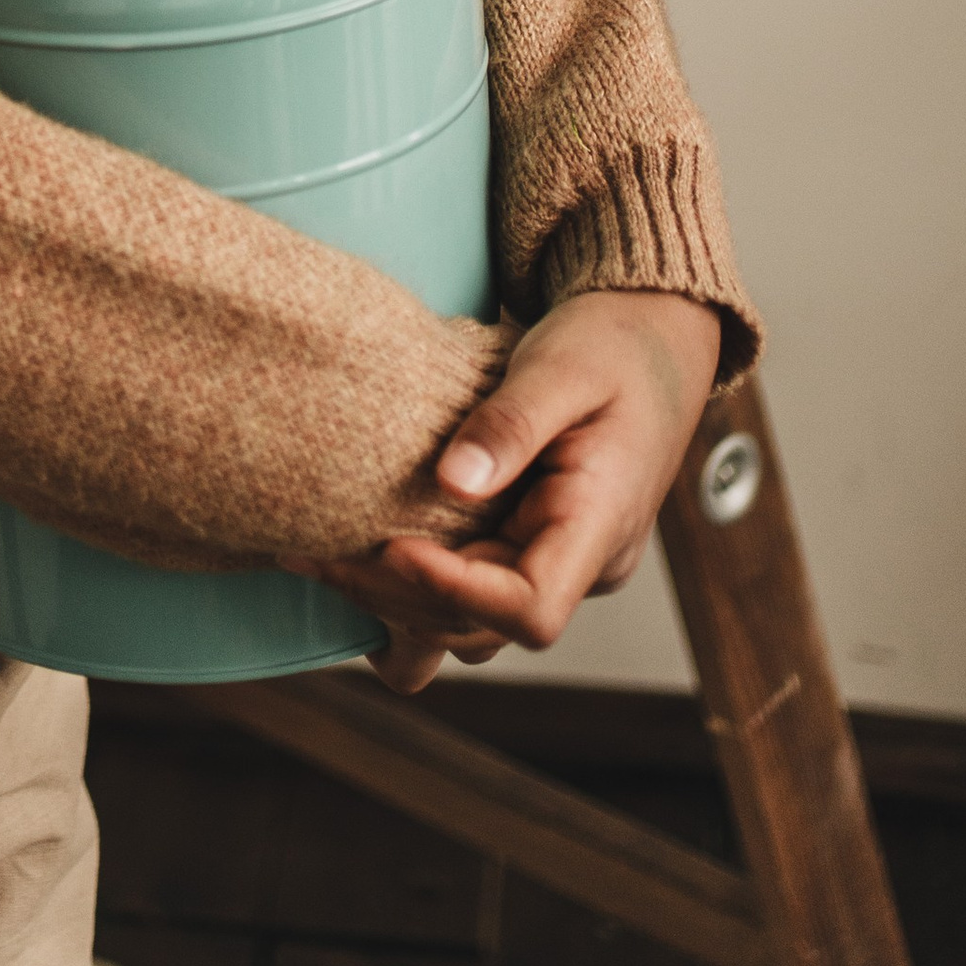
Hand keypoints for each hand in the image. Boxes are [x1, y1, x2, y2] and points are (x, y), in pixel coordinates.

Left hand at [294, 289, 725, 695]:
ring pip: (470, 623)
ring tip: (317, 558)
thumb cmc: (614, 345)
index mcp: (600, 524)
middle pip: (485, 626)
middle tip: (312, 553)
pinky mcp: (528, 544)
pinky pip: (467, 592)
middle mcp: (582, 562)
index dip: (453, 592)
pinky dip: (409, 587)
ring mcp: (555, 560)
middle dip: (396, 598)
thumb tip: (451, 480)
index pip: (531, 609)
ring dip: (394, 603)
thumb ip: (512, 424)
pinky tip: (352, 559)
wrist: (652, 339)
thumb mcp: (563, 368)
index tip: (389, 546)